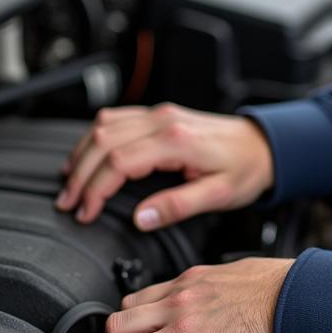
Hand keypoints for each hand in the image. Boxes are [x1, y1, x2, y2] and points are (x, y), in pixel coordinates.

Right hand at [55, 103, 274, 226]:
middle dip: (79, 174)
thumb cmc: (245, 169)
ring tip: (71, 184)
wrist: (263, 144)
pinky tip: (87, 157)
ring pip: (104, 126)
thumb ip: (178, 206)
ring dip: (82, 154)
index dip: (96, 190)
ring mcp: (159, 114)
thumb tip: (141, 218)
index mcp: (176, 141)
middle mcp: (163, 121)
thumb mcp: (219, 196)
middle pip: (103, 142)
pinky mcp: (159, 114)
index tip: (86, 213)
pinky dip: (94, 138)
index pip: (119, 163)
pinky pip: (116, 118)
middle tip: (68, 204)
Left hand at [102, 258, 294, 332]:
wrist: (297, 299)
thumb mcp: (229, 273)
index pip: (133, 301)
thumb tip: (204, 300)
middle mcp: (179, 303)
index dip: (123, 327)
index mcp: (186, 283)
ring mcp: (186, 329)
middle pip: (116, 326)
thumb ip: (206, 288)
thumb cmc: (275, 287)